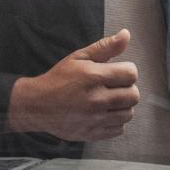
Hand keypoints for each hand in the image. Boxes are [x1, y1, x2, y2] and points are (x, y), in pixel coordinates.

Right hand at [7, 30, 139, 140]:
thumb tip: (126, 35)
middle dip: (127, 89)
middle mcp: (96, 99)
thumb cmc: (59, 79)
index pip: (131, 74)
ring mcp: (95, 119)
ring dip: (123, 106)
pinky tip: (104, 114)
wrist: (36, 106)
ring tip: (109, 100)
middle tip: (115, 87)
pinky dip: (115, 122)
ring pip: (128, 114)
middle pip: (133, 96)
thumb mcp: (78, 57)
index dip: (127, 71)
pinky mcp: (92, 134)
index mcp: (93, 77)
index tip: (118, 72)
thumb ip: (104, 47)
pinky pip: (119, 129)